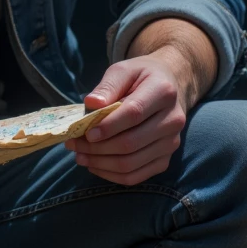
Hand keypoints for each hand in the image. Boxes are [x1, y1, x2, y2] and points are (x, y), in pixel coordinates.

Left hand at [69, 51, 189, 185]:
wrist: (169, 87)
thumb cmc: (141, 78)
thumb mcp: (124, 70)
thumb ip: (108, 86)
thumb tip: (91, 104)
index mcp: (164, 92)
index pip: (134, 114)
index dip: (108, 126)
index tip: (86, 132)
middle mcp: (173, 120)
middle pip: (131, 143)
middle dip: (97, 148)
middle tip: (73, 144)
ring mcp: (171, 143)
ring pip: (131, 164)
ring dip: (100, 163)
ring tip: (79, 155)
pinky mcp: (165, 160)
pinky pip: (136, 176)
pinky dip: (111, 175)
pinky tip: (95, 165)